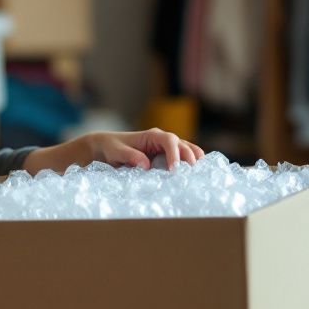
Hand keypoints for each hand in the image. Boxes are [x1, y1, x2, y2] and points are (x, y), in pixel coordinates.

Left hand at [87, 129, 204, 169]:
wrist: (106, 147)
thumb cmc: (111, 147)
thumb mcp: (117, 151)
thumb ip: (130, 156)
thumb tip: (146, 164)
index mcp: (151, 135)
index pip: (169, 140)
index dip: (175, 154)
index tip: (174, 170)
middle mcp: (161, 139)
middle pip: (181, 144)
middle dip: (189, 156)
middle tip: (191, 173)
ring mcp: (165, 147)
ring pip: (185, 149)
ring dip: (194, 158)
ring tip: (201, 171)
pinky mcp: (165, 156)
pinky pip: (181, 157)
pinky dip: (189, 162)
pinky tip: (195, 172)